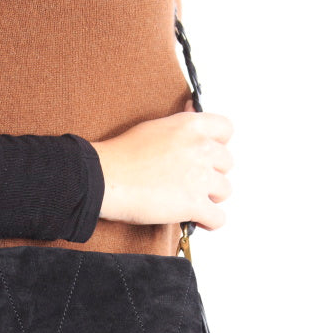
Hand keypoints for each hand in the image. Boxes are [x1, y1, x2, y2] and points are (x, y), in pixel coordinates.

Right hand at [91, 100, 232, 229]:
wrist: (106, 177)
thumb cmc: (122, 155)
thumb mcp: (156, 127)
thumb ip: (181, 125)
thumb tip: (194, 111)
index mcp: (191, 126)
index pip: (226, 129)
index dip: (218, 144)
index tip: (207, 154)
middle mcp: (201, 148)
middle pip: (227, 163)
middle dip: (212, 174)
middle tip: (192, 182)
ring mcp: (200, 177)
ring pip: (225, 191)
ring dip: (210, 197)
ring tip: (190, 201)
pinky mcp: (194, 204)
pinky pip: (218, 218)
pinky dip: (209, 221)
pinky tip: (196, 220)